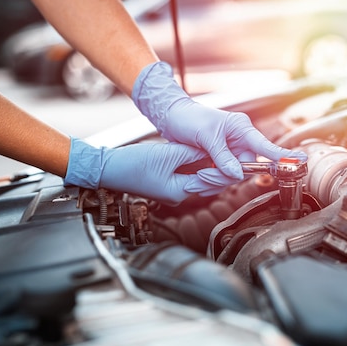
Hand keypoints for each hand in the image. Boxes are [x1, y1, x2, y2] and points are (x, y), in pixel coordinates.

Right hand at [64, 138, 237, 204]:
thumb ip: (192, 153)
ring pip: (200, 178)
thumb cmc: (133, 165)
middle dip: (222, 168)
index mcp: (181, 192)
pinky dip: (196, 164)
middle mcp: (179, 195)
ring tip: (221, 150)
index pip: (214, 181)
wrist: (108, 169)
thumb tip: (212, 150)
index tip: (239, 157)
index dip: (227, 168)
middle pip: (210, 182)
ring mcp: (173, 190)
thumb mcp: (168, 154)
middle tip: (235, 153)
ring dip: (210, 165)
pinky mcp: (167, 182)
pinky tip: (200, 152)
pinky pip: (188, 174)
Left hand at [131, 62, 306, 180]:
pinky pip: (222, 177)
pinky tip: (197, 177)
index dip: (282, 156)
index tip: (300, 161)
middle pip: (245, 168)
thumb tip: (237, 174)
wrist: (170, 117)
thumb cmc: (188, 118)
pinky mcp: (220, 160)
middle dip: (225, 176)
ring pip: (232, 176)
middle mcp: (240, 141)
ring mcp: (231, 151)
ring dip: (214, 179)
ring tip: (195, 176)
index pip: (265, 146)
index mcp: (241, 129)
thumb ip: (222, 156)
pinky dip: (210, 180)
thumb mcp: (205, 136)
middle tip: (202, 174)